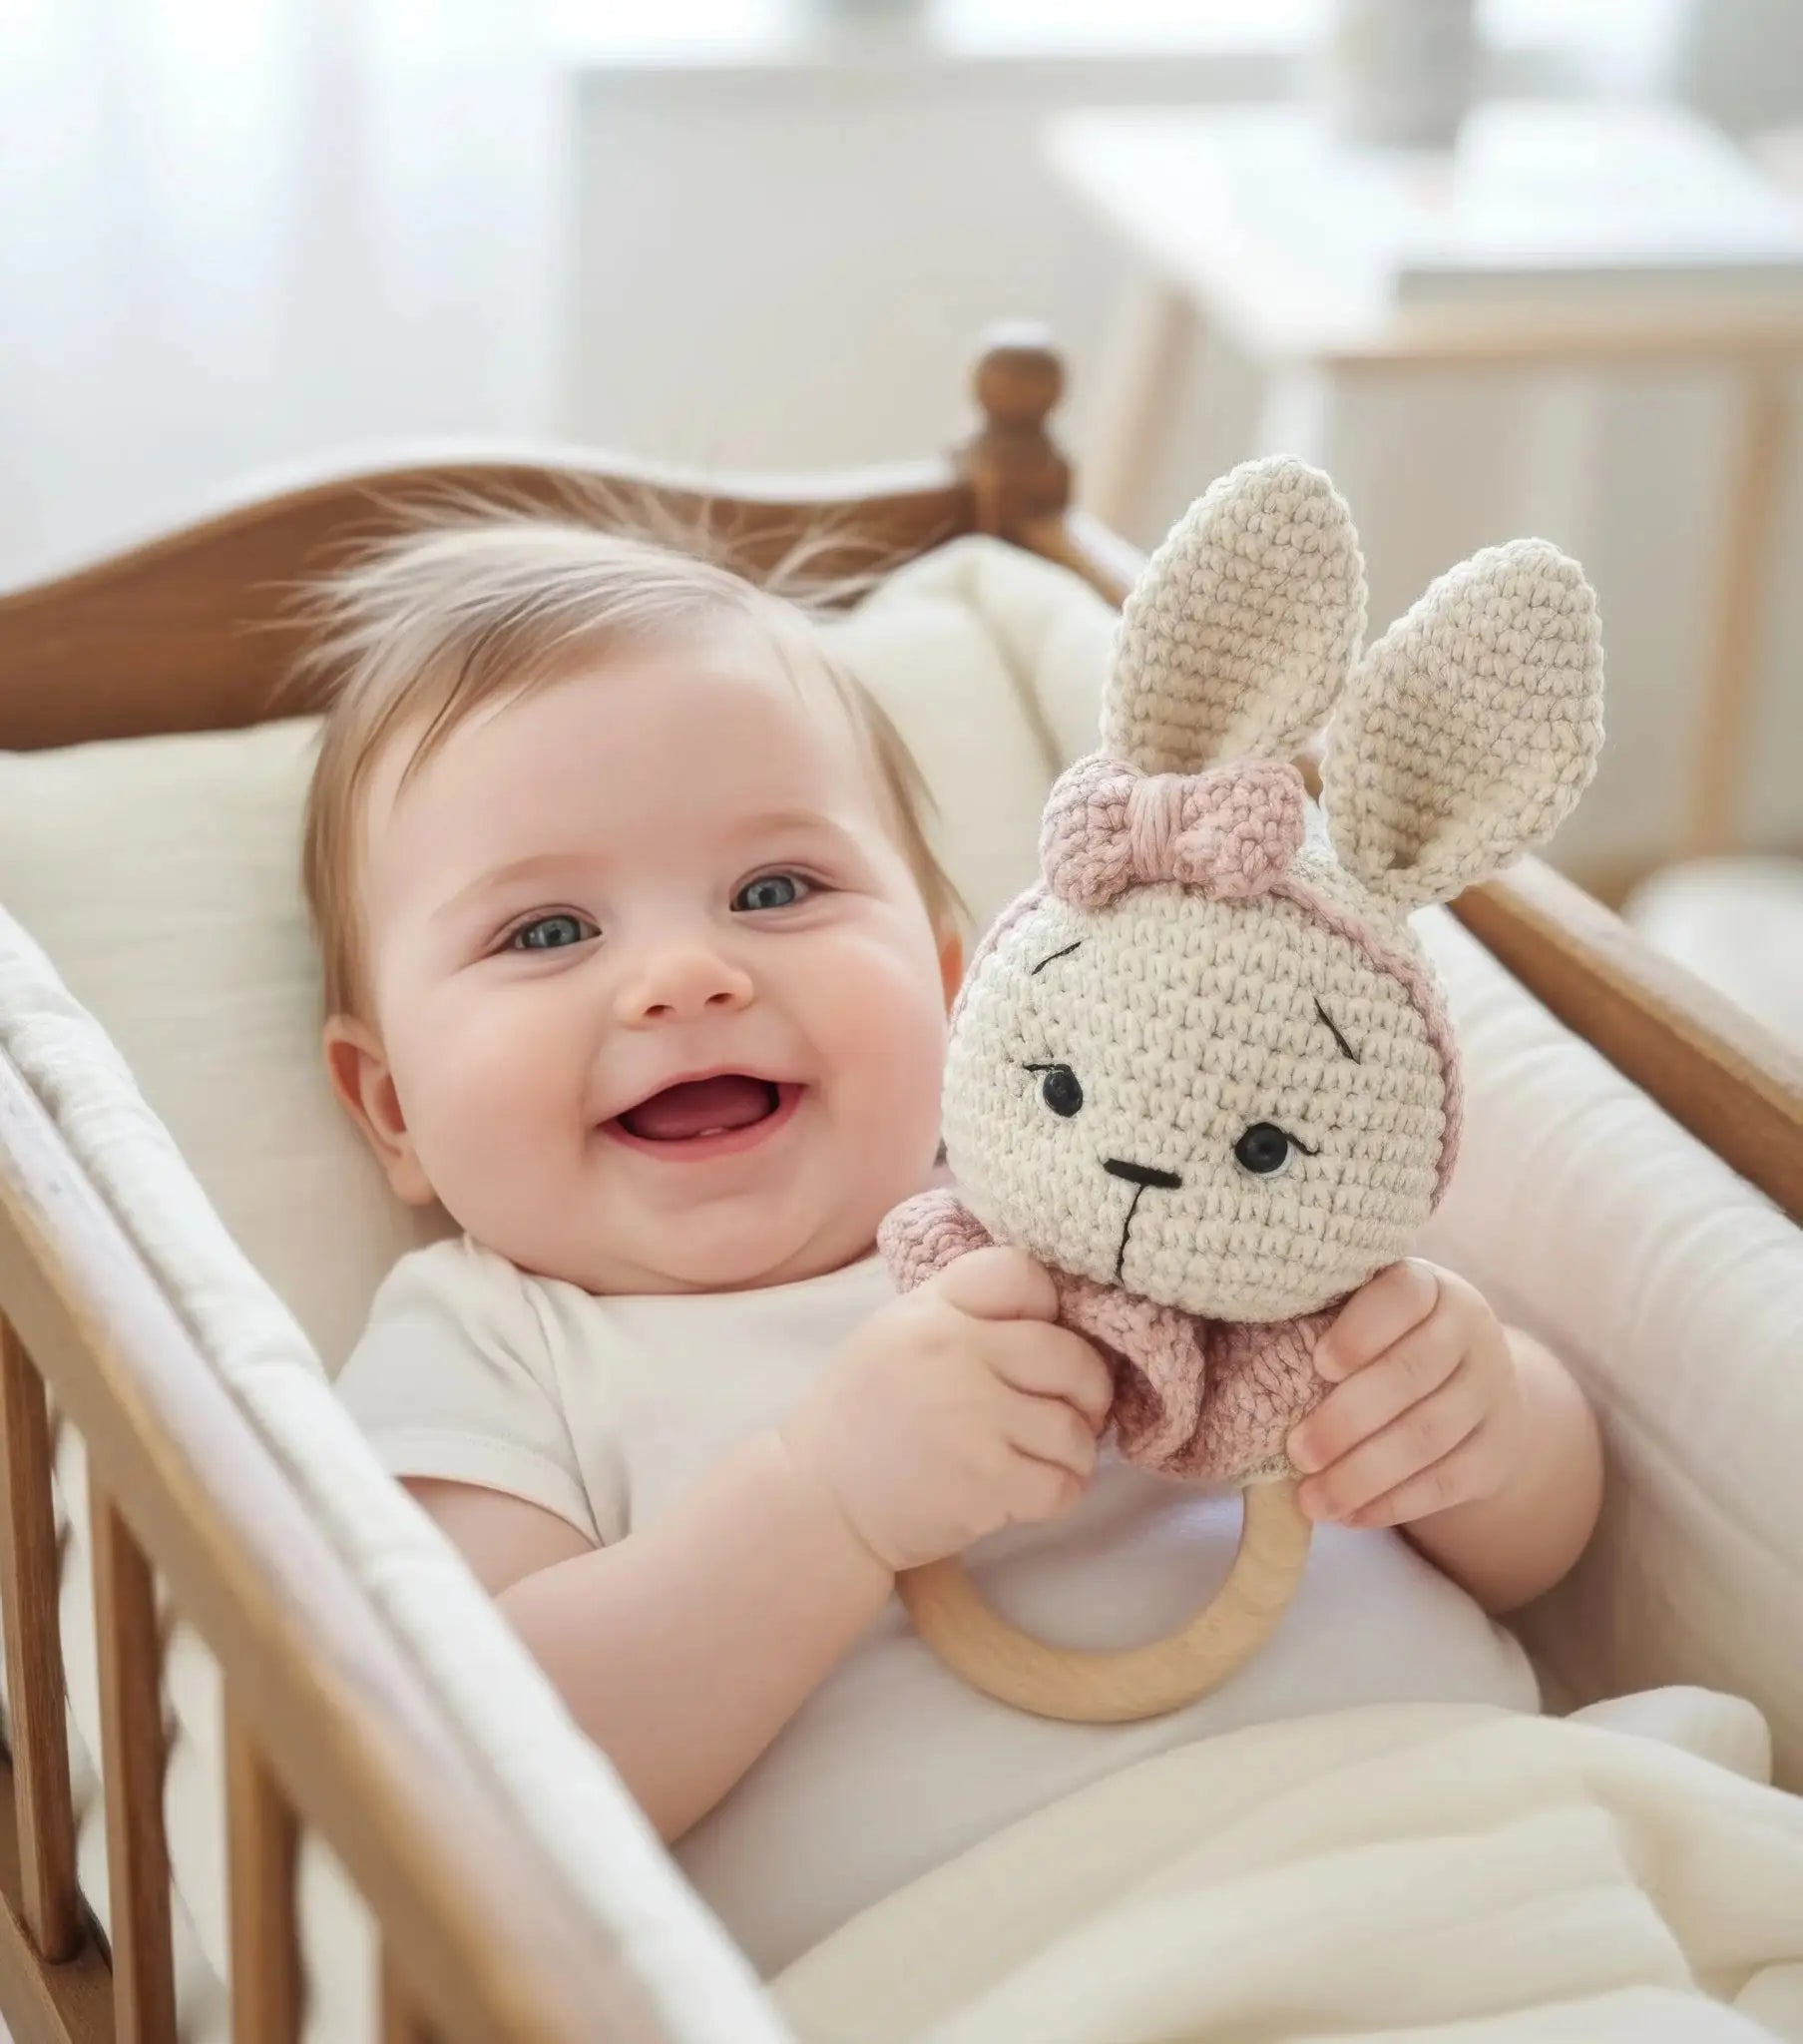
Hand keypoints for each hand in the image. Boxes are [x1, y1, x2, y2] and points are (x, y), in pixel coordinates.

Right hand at [782, 1247, 1113, 1571]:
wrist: (819, 1501)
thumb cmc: (869, 1415)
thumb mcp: (899, 1334)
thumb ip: (965, 1314)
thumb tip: (1058, 1317)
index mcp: (932, 1310)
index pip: (1021, 1273)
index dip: (1048, 1307)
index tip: (1040, 1342)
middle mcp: (952, 1352)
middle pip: (1069, 1357)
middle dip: (1088, 1391)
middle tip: (1075, 1413)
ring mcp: (970, 1418)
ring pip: (1074, 1430)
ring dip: (1075, 1452)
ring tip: (1048, 1459)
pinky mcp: (983, 1483)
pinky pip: (1062, 1485)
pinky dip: (1061, 1494)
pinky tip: (1034, 1492)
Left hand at [1286, 1260, 1525, 1529]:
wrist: (1473, 1387)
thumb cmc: (1384, 1344)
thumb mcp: (1361, 1315)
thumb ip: (1320, 1322)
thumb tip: (1239, 1354)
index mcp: (1429, 1286)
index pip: (1405, 1294)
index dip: (1363, 1328)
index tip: (1319, 1363)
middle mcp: (1470, 1331)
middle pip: (1413, 1373)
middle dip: (1348, 1419)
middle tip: (1297, 1452)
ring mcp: (1491, 1393)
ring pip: (1429, 1436)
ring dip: (1364, 1474)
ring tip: (1312, 1500)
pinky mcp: (1497, 1452)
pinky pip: (1447, 1483)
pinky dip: (1393, 1504)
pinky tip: (1349, 1516)